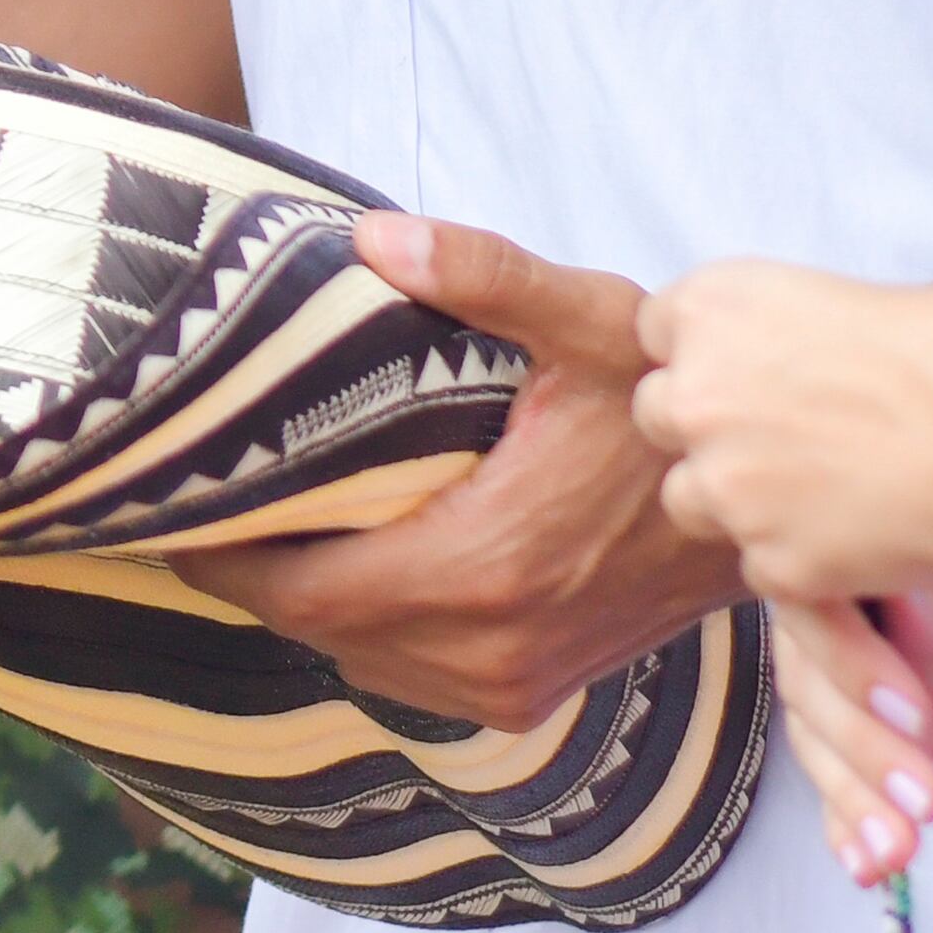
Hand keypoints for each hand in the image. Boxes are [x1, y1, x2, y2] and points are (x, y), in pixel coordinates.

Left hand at [170, 212, 739, 731]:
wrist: (759, 504)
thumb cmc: (666, 410)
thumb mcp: (589, 322)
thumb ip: (482, 275)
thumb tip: (375, 239)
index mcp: (484, 568)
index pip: (304, 590)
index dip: (224, 559)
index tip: (172, 508)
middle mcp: (490, 649)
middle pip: (317, 630)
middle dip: (251, 576)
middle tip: (199, 506)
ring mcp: (514, 684)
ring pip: (359, 659)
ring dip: (306, 606)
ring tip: (261, 529)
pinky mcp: (533, 692)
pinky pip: (409, 676)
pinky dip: (364, 632)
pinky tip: (346, 569)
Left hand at [632, 260, 932, 602]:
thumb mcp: (855, 298)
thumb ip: (789, 327)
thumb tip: (789, 353)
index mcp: (717, 304)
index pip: (659, 328)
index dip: (709, 352)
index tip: (752, 369)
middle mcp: (699, 391)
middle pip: (658, 414)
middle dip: (711, 426)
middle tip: (788, 435)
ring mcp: (728, 484)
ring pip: (692, 498)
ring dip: (740, 497)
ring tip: (826, 490)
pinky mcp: (771, 563)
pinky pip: (758, 566)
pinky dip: (799, 559)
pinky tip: (863, 536)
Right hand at [772, 583, 932, 886]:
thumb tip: (914, 632)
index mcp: (842, 560)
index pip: (814, 612)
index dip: (852, 665)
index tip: (918, 714)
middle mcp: (828, 623)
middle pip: (809, 687)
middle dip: (865, 751)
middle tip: (926, 800)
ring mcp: (842, 686)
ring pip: (818, 743)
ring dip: (855, 803)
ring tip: (895, 853)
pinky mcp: (868, 741)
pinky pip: (840, 785)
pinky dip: (849, 826)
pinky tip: (865, 867)